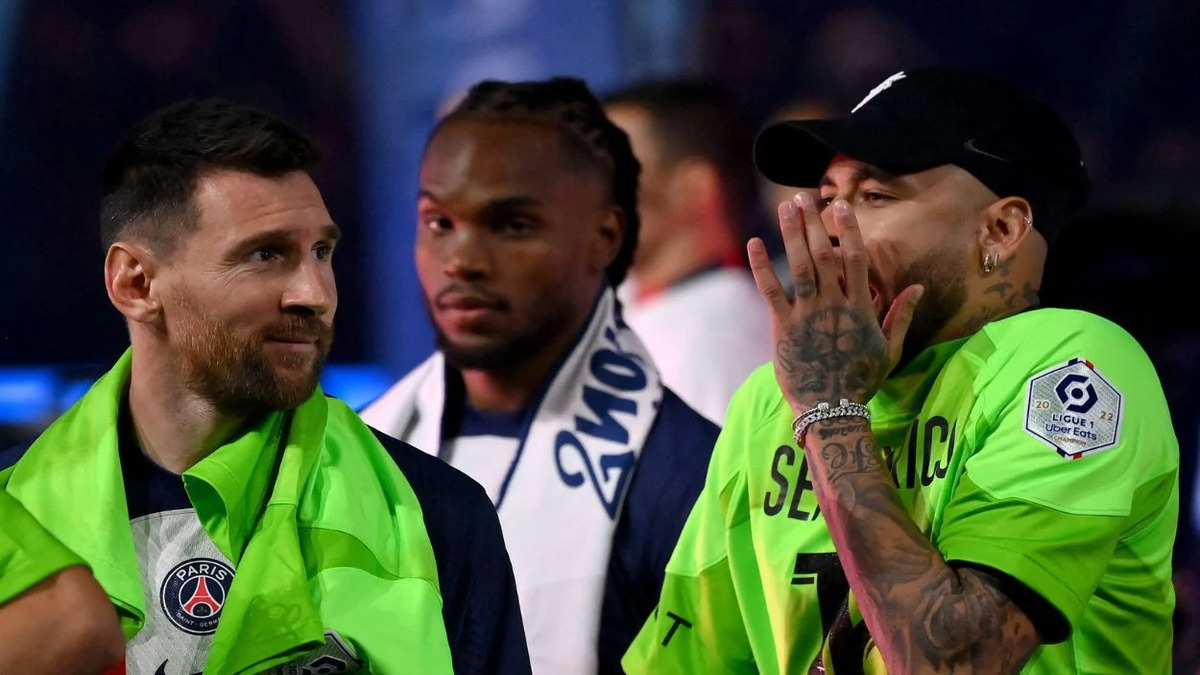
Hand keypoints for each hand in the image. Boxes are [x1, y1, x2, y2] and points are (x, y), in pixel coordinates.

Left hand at [747, 192, 923, 413]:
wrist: (831, 409)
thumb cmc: (861, 380)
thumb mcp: (890, 350)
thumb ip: (900, 316)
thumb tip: (917, 288)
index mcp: (860, 308)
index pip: (857, 259)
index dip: (848, 229)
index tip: (841, 206)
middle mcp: (835, 305)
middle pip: (824, 254)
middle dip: (813, 223)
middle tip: (803, 197)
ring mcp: (808, 314)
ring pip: (800, 265)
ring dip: (791, 234)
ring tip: (786, 208)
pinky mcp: (784, 327)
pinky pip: (771, 291)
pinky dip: (762, 266)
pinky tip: (754, 243)